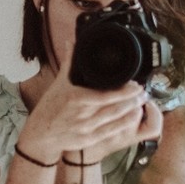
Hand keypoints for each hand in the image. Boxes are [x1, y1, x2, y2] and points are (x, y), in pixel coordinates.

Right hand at [18, 53, 162, 160]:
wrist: (40, 134)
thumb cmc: (49, 108)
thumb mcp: (58, 84)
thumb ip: (69, 63)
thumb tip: (72, 43)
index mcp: (76, 99)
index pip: (105, 95)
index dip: (124, 91)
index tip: (136, 85)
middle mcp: (82, 115)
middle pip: (114, 108)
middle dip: (133, 100)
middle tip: (144, 92)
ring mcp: (86, 129)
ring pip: (115, 121)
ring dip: (132, 111)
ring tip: (142, 102)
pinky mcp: (89, 140)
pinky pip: (111, 132)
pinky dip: (124, 124)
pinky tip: (132, 118)